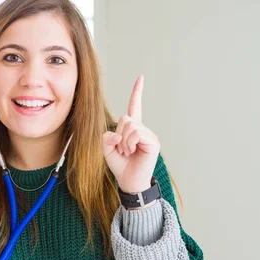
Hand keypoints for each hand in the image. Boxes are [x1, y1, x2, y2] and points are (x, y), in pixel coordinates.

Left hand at [102, 75, 159, 193]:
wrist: (129, 182)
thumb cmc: (120, 166)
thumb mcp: (107, 149)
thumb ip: (106, 137)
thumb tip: (119, 132)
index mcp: (132, 129)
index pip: (134, 106)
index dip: (136, 92)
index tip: (141, 77)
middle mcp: (142, 129)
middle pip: (125, 118)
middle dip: (118, 134)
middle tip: (123, 150)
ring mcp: (149, 135)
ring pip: (130, 125)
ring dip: (124, 141)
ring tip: (128, 152)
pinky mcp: (153, 141)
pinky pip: (136, 134)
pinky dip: (129, 143)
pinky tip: (133, 152)